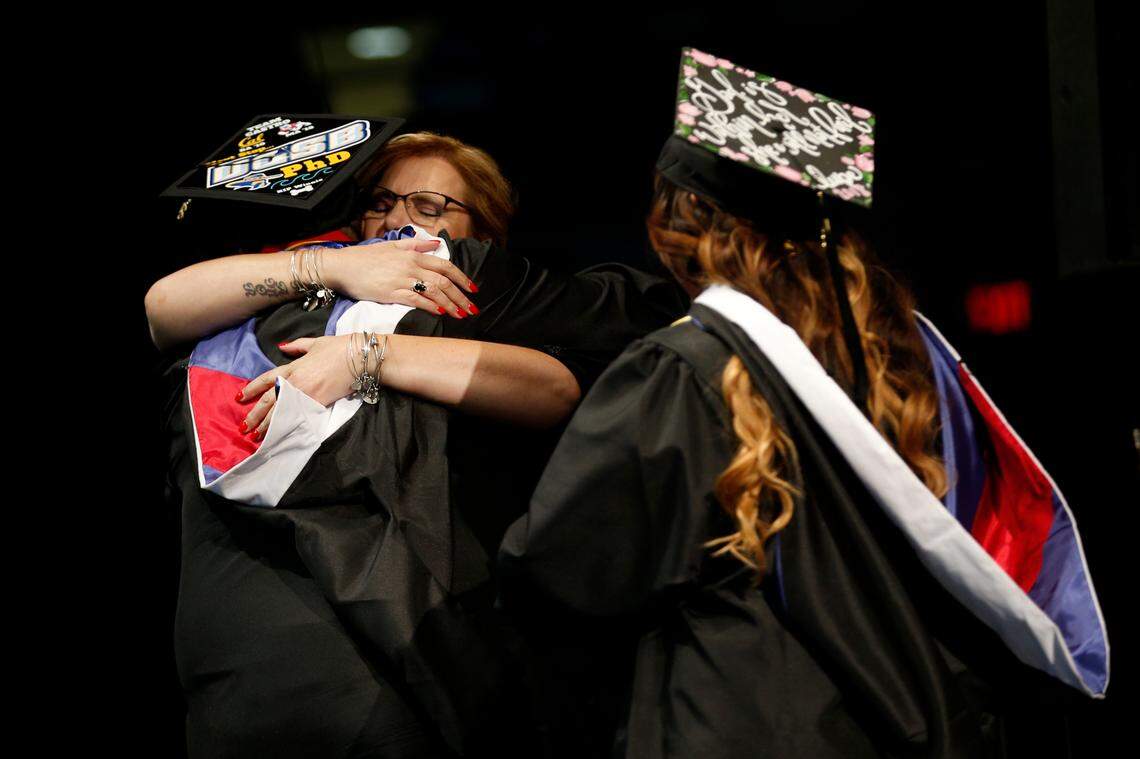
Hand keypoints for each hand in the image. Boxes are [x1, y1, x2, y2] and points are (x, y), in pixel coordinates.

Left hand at [235, 335, 355, 439]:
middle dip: (255, 414)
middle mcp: (295, 381)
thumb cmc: (338, 348)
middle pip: (269, 400)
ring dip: (268, 424)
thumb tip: (282, 346)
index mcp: (292, 367)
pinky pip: (297, 417)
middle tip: (244, 427)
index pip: (266, 379)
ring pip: (280, 411)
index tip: (240, 397)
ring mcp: (305, 394)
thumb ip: (296, 346)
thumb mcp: (315, 343)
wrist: (358, 358)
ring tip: (258, 435)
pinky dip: (287, 427)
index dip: (251, 388)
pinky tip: (280, 435)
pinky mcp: (318, 403)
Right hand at [324, 237, 480, 317]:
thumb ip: (416, 245)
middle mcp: (411, 266)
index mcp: (412, 254)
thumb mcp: (392, 246)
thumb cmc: (365, 258)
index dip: (461, 277)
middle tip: (473, 308)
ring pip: (434, 291)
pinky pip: (417, 300)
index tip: (473, 288)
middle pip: (443, 281)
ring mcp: (402, 280)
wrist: (342, 266)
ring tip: (462, 315)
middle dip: (461, 296)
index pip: (444, 266)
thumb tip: (436, 243)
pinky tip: (441, 313)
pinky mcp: (392, 293)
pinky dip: (431, 306)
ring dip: (450, 304)